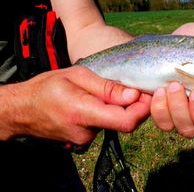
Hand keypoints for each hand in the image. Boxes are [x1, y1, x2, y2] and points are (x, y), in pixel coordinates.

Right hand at [2, 66, 150, 144]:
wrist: (22, 110)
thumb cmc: (47, 87)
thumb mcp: (77, 76)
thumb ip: (106, 88)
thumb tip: (134, 95)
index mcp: (83, 113)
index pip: (126, 121)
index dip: (143, 109)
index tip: (149, 94)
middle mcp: (87, 132)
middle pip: (124, 122)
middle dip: (134, 106)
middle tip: (133, 86)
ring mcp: (85, 139)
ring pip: (114, 122)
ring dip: (119, 108)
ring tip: (109, 91)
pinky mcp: (84, 140)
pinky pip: (104, 125)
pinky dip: (108, 113)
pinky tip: (99, 101)